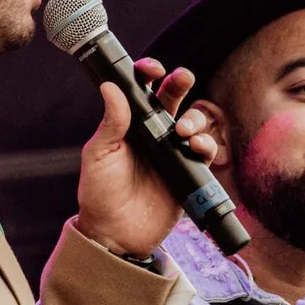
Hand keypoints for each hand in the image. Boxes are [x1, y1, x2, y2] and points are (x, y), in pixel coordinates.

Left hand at [76, 58, 218, 256]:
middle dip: (180, 82)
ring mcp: (171, 152)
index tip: (152, 69)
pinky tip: (195, 147)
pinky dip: (206, 144)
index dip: (149, 73)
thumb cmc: (99, 193)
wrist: (115, 234)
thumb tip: (111, 86)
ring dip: (194, 117)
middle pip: (171, 97)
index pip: (141, 89)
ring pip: (192, 121)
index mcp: (128, 124)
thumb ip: (111, 122)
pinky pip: (204, 151)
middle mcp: (152, 133)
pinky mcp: (187, 173)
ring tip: (182, 130)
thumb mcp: (99, 154)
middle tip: (182, 79)